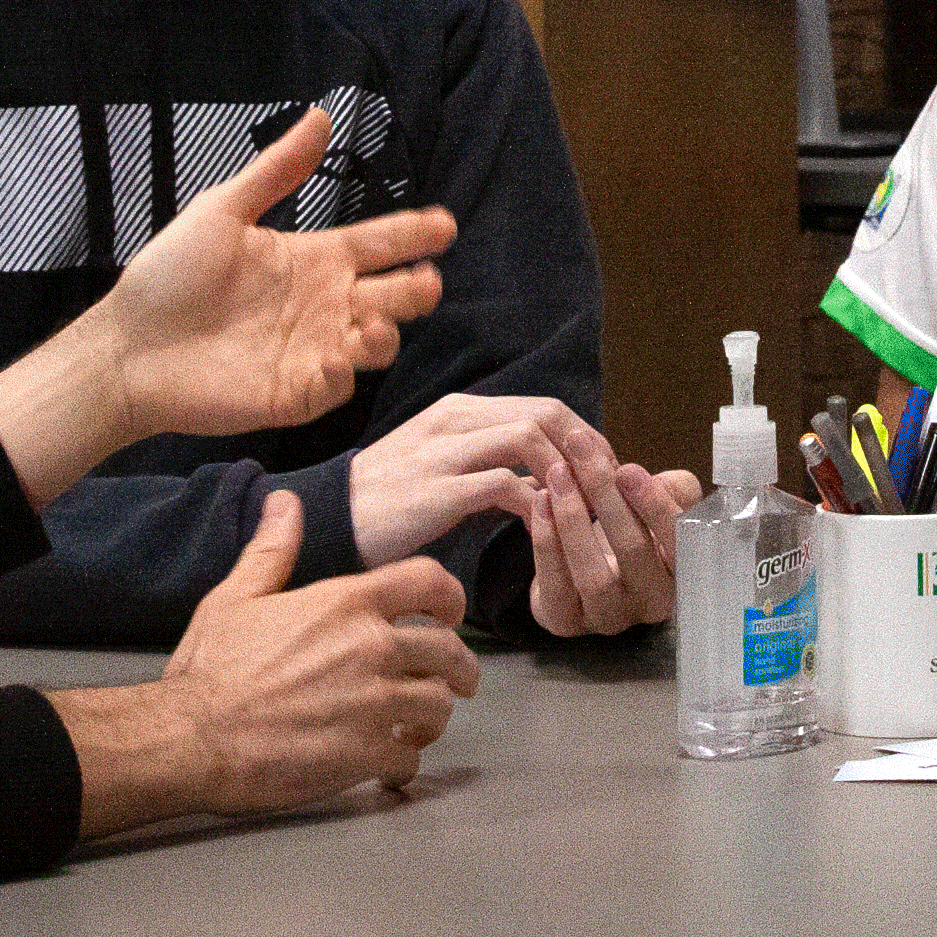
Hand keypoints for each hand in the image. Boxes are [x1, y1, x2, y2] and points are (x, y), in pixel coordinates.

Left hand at [0, 110, 453, 501]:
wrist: (127, 345)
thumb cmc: (169, 275)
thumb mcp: (222, 211)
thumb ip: (277, 171)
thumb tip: (322, 115)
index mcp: (312, 259)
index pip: (378, 243)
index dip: (413, 234)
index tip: (443, 225)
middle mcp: (323, 305)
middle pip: (393, 294)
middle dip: (418, 287)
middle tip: (423, 280)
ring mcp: (313, 351)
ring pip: (377, 343)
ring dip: (387, 333)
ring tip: (376, 321)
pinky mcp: (295, 393)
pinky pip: (336, 386)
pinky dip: (343, 373)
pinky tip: (331, 357)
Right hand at [76, 494, 477, 820]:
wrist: (190, 737)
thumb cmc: (209, 669)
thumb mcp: (236, 598)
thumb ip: (272, 550)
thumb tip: (285, 502)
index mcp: (345, 604)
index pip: (430, 582)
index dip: (451, 598)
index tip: (450, 616)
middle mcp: (370, 648)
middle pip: (449, 651)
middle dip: (456, 669)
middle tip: (450, 684)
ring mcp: (372, 704)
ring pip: (438, 707)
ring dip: (428, 719)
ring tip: (410, 728)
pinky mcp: (365, 755)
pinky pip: (409, 760)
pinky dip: (402, 765)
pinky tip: (384, 766)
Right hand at [350, 392, 625, 565]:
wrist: (329, 523)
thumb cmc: (389, 505)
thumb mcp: (447, 474)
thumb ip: (496, 471)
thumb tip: (549, 484)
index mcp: (460, 411)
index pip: (545, 407)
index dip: (585, 439)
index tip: (605, 476)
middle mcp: (455, 421)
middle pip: (547, 415)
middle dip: (588, 452)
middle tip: (608, 493)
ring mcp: (444, 452)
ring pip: (531, 439)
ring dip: (568, 475)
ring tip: (585, 511)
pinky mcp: (436, 490)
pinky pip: (504, 485)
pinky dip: (536, 505)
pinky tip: (546, 529)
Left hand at [518, 453, 700, 637]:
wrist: (584, 563)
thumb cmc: (630, 527)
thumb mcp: (660, 502)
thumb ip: (675, 488)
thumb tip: (664, 483)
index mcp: (681, 572)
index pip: (679, 542)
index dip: (655, 506)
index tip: (628, 468)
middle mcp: (650, 602)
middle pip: (633, 551)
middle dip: (606, 496)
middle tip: (581, 450)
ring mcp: (609, 618)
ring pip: (594, 576)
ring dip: (572, 518)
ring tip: (558, 473)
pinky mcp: (567, 622)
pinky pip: (556, 585)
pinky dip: (546, 541)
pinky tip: (541, 500)